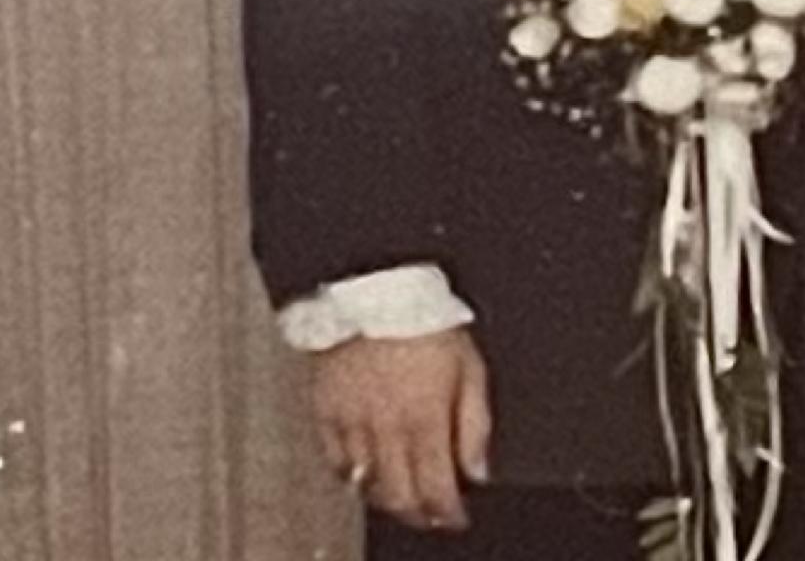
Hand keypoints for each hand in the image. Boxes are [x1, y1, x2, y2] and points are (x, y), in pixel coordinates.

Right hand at [312, 329, 490, 531]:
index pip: (436, 489)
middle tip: (431, 514)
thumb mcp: (470, 365)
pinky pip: (336, 463)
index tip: (456, 518)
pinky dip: (352, 475)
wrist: (373, 287)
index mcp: (425, 419)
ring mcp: (353, 424)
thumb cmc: (425, 319)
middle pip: (400, 498)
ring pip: (368, 486)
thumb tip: (478, 469)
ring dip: (389, 498)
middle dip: (420, 514)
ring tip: (404, 494)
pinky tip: (367, 470)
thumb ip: (475, 423)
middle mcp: (387, 429)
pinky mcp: (326, 413)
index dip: (448, 514)